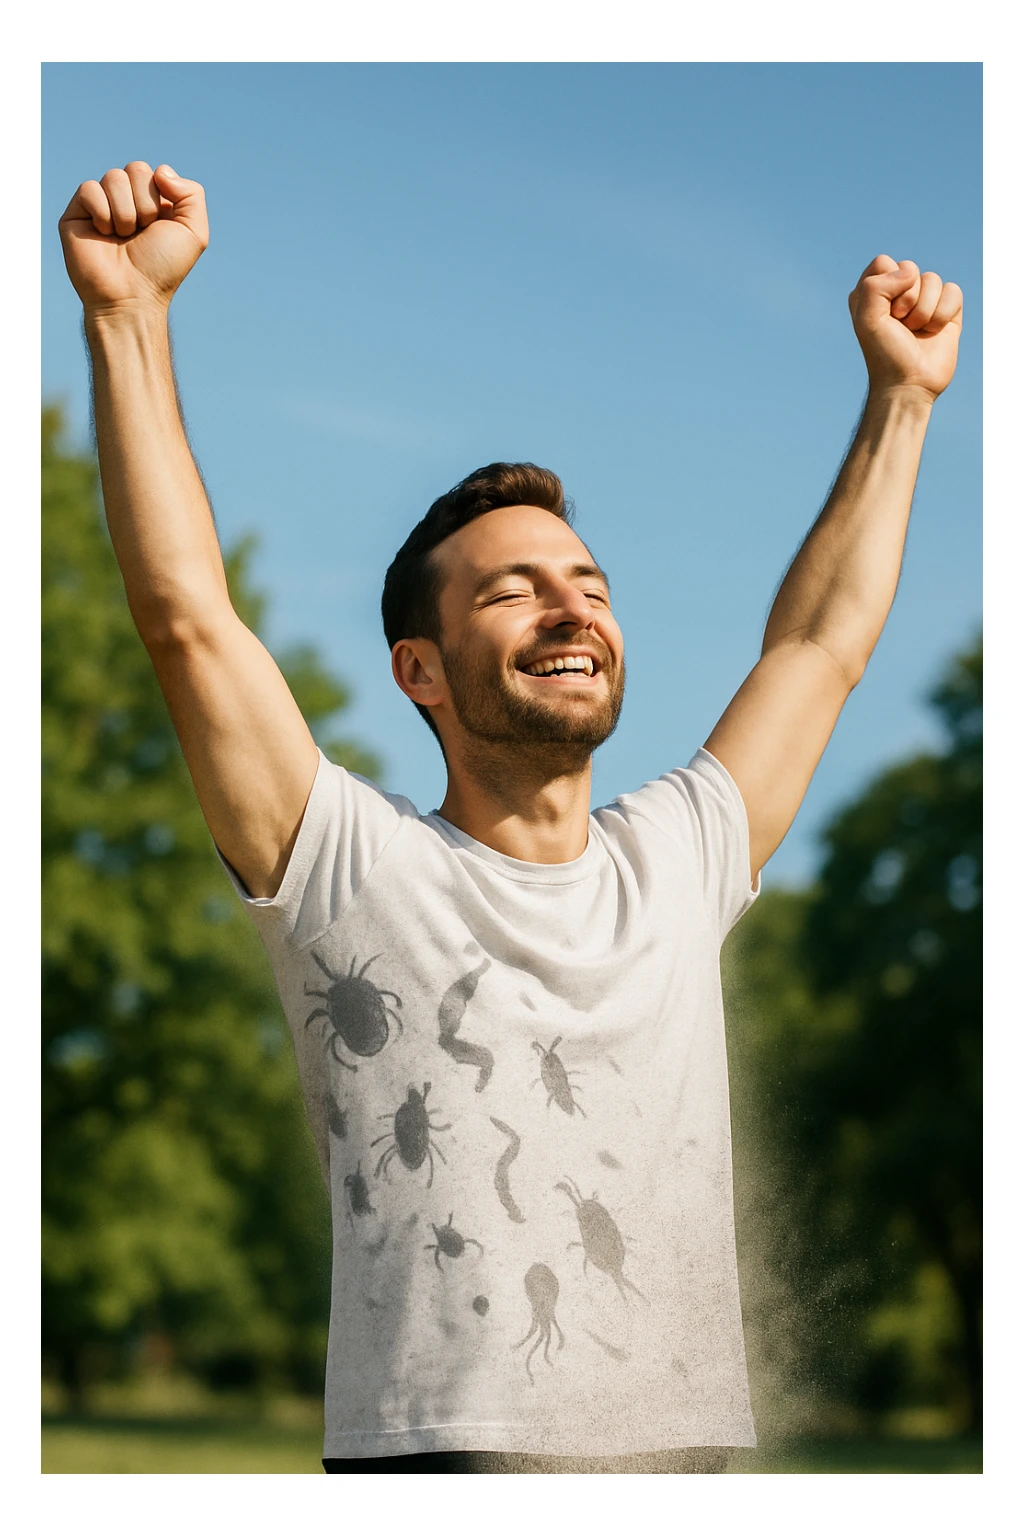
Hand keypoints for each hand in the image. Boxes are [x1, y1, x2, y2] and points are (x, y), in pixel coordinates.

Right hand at [58, 161, 208, 314]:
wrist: (132, 296)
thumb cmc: (161, 269)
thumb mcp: (194, 233)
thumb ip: (192, 194)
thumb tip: (160, 171)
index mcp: (152, 202)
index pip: (155, 172)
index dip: (161, 198)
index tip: (160, 227)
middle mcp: (126, 201)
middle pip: (135, 169)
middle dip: (145, 204)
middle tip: (141, 233)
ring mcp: (101, 205)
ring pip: (113, 177)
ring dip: (126, 212)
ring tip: (123, 238)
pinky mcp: (77, 213)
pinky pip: (89, 188)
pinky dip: (102, 213)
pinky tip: (104, 234)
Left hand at [848, 254, 962, 401]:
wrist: (909, 384)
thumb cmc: (884, 354)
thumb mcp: (867, 320)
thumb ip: (875, 286)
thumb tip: (910, 272)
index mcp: (872, 291)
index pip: (884, 262)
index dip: (887, 285)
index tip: (884, 314)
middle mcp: (897, 292)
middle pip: (910, 268)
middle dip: (906, 300)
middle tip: (900, 326)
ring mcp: (924, 300)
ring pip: (933, 279)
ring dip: (924, 311)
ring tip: (916, 331)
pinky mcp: (947, 310)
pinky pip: (953, 290)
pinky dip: (944, 313)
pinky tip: (934, 331)